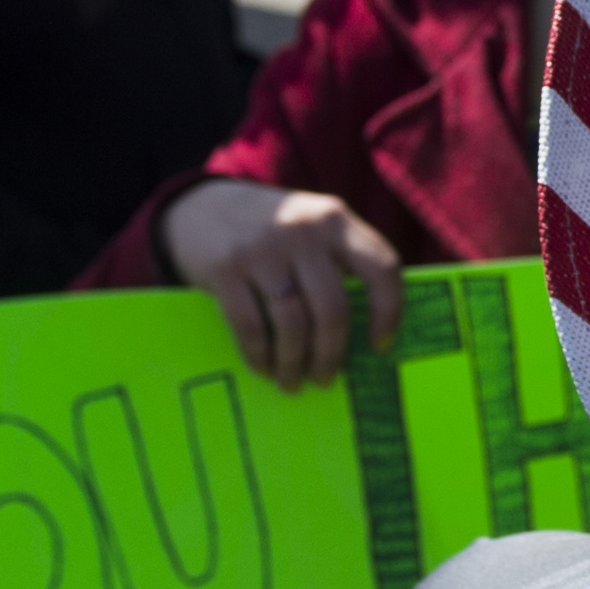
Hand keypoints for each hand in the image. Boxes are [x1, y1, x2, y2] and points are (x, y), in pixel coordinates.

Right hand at [160, 178, 404, 389]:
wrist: (201, 207)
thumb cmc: (271, 230)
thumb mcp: (311, 227)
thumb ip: (337, 262)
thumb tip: (360, 337)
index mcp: (335, 219)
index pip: (382, 267)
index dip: (389, 312)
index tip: (380, 345)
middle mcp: (303, 230)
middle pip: (333, 308)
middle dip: (331, 354)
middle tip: (325, 378)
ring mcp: (262, 248)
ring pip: (292, 324)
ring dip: (294, 363)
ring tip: (292, 381)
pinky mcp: (225, 268)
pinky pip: (251, 326)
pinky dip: (260, 355)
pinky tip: (264, 367)